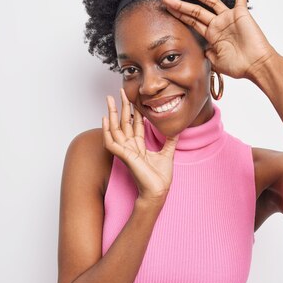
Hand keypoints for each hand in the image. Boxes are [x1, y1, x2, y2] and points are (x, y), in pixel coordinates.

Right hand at [102, 88, 178, 205]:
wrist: (158, 191)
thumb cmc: (160, 177)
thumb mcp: (167, 153)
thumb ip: (170, 141)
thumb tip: (177, 129)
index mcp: (139, 146)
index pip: (134, 124)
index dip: (133, 111)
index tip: (133, 99)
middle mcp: (130, 147)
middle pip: (123, 122)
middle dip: (121, 106)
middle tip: (119, 91)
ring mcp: (125, 151)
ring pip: (115, 129)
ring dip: (111, 113)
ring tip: (108, 99)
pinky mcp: (124, 156)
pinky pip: (111, 142)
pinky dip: (106, 131)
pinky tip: (104, 119)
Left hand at [161, 0, 279, 79]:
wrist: (257, 65)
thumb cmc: (240, 66)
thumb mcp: (217, 62)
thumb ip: (207, 53)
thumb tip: (202, 49)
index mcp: (212, 35)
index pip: (192, 22)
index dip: (179, 15)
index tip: (167, 9)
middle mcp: (218, 24)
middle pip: (196, 11)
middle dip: (180, 5)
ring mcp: (229, 18)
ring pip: (211, 2)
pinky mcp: (241, 14)